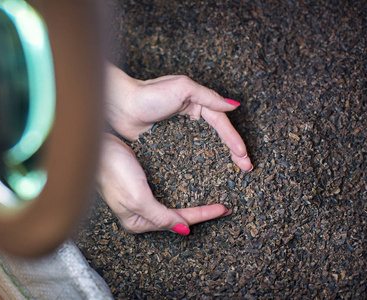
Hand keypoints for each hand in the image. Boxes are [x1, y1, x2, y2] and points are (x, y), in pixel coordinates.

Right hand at [96, 133, 231, 233]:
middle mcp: (140, 213)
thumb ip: (161, 216)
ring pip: (173, 203)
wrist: (95, 147)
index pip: (178, 221)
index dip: (202, 215)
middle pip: (177, 215)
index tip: (223, 209)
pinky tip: (190, 184)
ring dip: (192, 200)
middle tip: (223, 206)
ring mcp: (140, 198)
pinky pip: (166, 190)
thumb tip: (183, 230)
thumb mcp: (138, 199)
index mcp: (139, 221)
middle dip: (200, 211)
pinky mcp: (140, 183)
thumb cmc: (112, 172)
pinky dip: (181, 189)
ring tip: (212, 197)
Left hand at [105, 63, 252, 171]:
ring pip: (206, 147)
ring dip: (221, 159)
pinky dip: (200, 163)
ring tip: (234, 172)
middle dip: (234, 152)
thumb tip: (233, 106)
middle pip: (217, 137)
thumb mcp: (182, 88)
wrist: (120, 106)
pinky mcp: (169, 144)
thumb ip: (208, 97)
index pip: (221, 124)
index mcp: (197, 103)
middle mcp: (191, 118)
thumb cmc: (148, 94)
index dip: (234, 140)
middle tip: (246, 167)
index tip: (243, 155)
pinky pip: (188, 154)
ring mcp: (180, 132)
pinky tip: (208, 174)